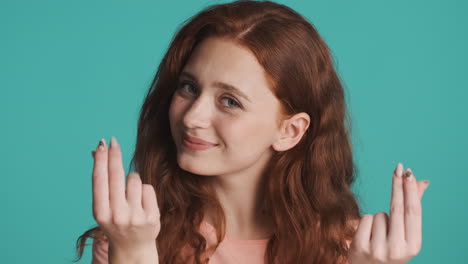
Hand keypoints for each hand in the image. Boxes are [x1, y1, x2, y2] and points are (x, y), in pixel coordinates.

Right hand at [91, 136, 159, 260]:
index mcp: (100, 213)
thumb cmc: (116, 220)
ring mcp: (135, 217)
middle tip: (113, 141)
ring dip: (132, 180)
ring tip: (130, 196)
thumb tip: (95, 150)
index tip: (102, 144)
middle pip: (116, 175)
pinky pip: (148, 188)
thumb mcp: (104, 205)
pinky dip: (144, 191)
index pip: (99, 180)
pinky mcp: (152, 218)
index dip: (100, 160)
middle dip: (114, 155)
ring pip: (134, 179)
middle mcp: (116, 216)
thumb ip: (101, 180)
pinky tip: (142, 203)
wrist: (132, 248)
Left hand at [348, 163, 429, 263]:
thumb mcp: (404, 234)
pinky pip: (365, 219)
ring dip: (378, 218)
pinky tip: (367, 236)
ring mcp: (378, 249)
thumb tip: (423, 182)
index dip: (411, 191)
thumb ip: (411, 209)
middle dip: (398, 185)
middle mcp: (398, 249)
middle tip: (398, 167)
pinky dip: (365, 223)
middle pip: (397, 208)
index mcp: (413, 246)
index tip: (408, 172)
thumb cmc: (388, 248)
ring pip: (379, 214)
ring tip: (378, 235)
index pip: (412, 212)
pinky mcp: (360, 247)